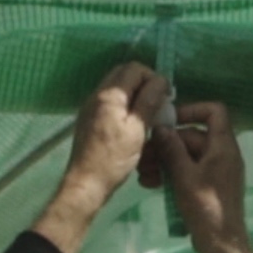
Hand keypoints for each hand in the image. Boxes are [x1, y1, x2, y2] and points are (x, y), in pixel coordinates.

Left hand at [33, 63, 167, 252]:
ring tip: (149, 114)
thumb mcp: (137, 130)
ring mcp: (91, 106)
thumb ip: (149, 102)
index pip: (135, 69)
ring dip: (135, 94)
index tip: (166, 97)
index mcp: (110, 94)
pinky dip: (124, 105)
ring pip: (117, 88)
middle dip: (144, 83)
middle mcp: (97, 94)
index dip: (154, 78)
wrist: (86, 183)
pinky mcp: (89, 118)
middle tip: (159, 102)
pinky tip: (133, 123)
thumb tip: (161, 80)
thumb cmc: (114, 159)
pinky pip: (110, 101)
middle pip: (124, 74)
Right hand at [141, 100, 252, 252]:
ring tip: (144, 174)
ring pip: (186, 155)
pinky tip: (151, 183)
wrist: (221, 244)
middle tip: (143, 157)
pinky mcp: (207, 185)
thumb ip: (172, 149)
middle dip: (166, 144)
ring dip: (164, 160)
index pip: (214, 111)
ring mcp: (215, 170)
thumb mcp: (184, 176)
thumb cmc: (206, 208)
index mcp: (223, 146)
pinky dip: (171, 173)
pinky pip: (188, 170)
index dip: (191, 110)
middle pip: (192, 136)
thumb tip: (162, 127)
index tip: (168, 120)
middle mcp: (222, 154)